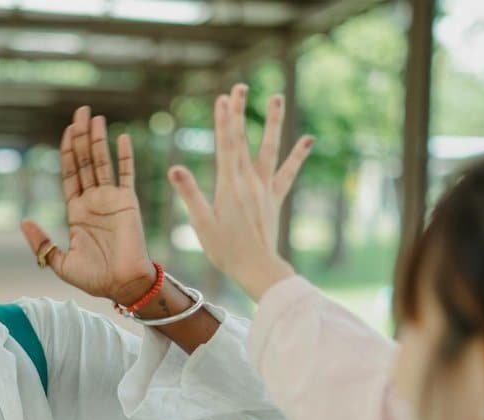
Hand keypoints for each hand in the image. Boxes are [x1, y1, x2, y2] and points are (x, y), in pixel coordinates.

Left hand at [20, 106, 157, 305]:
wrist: (122, 285)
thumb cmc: (94, 278)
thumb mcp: (60, 262)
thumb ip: (42, 243)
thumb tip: (24, 221)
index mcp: (77, 212)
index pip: (70, 174)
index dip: (68, 152)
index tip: (67, 131)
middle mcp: (94, 201)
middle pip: (85, 161)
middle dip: (81, 137)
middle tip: (80, 111)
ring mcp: (111, 200)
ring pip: (102, 162)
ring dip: (98, 139)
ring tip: (94, 116)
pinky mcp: (128, 202)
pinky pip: (126, 175)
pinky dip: (125, 156)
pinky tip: (121, 137)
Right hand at [168, 83, 313, 300]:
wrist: (257, 268)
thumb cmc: (225, 249)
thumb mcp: (202, 223)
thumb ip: (190, 193)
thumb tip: (175, 168)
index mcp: (229, 185)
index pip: (226, 144)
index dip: (224, 120)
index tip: (223, 98)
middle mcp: (249, 181)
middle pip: (243, 140)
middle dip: (240, 112)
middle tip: (240, 86)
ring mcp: (264, 188)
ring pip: (269, 149)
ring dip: (272, 122)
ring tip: (277, 97)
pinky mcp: (274, 198)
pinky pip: (287, 173)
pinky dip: (298, 156)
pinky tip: (308, 139)